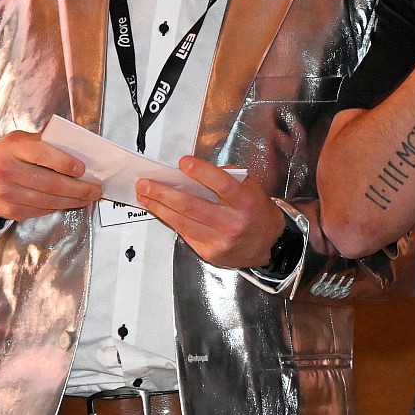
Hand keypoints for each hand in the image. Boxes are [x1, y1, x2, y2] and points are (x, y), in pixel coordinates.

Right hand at [0, 130, 100, 220]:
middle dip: (77, 189)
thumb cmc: (8, 154)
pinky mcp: (7, 211)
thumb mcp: (22, 140)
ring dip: (71, 201)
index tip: (83, 169)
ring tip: (87, 198)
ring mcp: (5, 193)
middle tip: (95, 190)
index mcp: (13, 146)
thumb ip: (45, 143)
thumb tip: (79, 152)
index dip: (64, 162)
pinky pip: (38, 211)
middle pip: (48, 183)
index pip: (41, 154)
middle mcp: (6, 169)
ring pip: (46, 201)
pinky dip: (56, 208)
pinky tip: (67, 203)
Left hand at [135, 157, 285, 268]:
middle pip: (192, 205)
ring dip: (159, 207)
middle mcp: (232, 222)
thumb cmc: (258, 213)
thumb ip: (228, 178)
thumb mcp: (251, 189)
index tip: (183, 162)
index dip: (200, 172)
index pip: (221, 183)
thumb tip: (196, 172)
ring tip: (144, 196)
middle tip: (146, 183)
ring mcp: (219, 240)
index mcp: (245, 202)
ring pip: (182, 221)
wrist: (269, 245)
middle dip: (164, 193)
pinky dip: (171, 220)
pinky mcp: (210, 252)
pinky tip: (160, 210)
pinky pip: (185, 233)